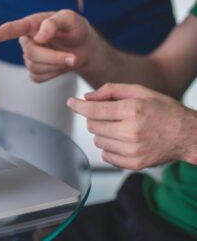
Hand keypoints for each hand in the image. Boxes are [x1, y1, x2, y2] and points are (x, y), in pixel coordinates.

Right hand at [0, 10, 94, 82]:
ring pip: (35, 67)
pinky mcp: (35, 72)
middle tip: (73, 58)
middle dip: (54, 57)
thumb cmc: (75, 29)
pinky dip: (54, 74)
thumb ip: (54, 23)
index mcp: (31, 25)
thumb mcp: (71, 19)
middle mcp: (27, 41)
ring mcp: (29, 58)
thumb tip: (39, 37)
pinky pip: (39, 77)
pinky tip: (60, 66)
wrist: (84, 48)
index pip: (9, 30)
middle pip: (31, 54)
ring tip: (71, 57)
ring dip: (57, 65)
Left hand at [67, 83, 196, 169]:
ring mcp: (132, 150)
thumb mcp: (140, 91)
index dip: (78, 106)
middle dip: (95, 118)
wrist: (188, 135)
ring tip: (121, 128)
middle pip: (92, 126)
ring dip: (103, 133)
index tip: (71, 103)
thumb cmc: (164, 111)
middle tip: (110, 115)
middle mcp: (131, 131)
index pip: (93, 110)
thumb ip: (111, 90)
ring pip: (97, 141)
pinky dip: (110, 147)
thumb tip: (87, 98)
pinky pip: (106, 155)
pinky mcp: (134, 164)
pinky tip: (124, 140)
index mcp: (132, 110)